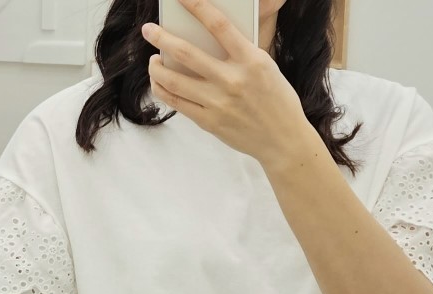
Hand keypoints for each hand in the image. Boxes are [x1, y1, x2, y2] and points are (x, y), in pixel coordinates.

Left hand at [141, 0, 308, 162]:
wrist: (283, 140)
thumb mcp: (266, 66)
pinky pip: (177, 103)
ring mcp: (218, 102)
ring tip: (153, 61)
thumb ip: (240, 51)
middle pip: (186, 52)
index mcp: (250, 59)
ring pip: (174, 80)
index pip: (218, 24)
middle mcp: (232, 80)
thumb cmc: (276, 99)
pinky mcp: (209, 122)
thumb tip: (208, 36)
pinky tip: (159, 82)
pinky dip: (163, 90)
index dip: (195, 5)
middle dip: (161, 38)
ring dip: (156, 68)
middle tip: (148, 30)